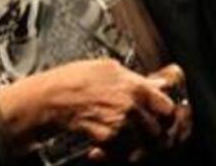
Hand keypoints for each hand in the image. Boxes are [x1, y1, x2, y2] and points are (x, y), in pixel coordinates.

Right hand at [0, 59, 181, 160]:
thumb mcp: (106, 68)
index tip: (158, 110)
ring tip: (125, 133)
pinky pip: (122, 148)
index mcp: (135, 86)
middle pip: (158, 126)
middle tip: (142, 124)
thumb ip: (135, 78)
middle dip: (152, 127)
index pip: (166, 105)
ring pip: (142, 140)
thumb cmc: (72, 79)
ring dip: (136, 139)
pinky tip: (107, 141)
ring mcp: (120, 125)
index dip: (162, 109)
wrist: (48, 99)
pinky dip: (117, 148)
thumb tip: (156, 83)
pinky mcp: (107, 139)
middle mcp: (131, 107)